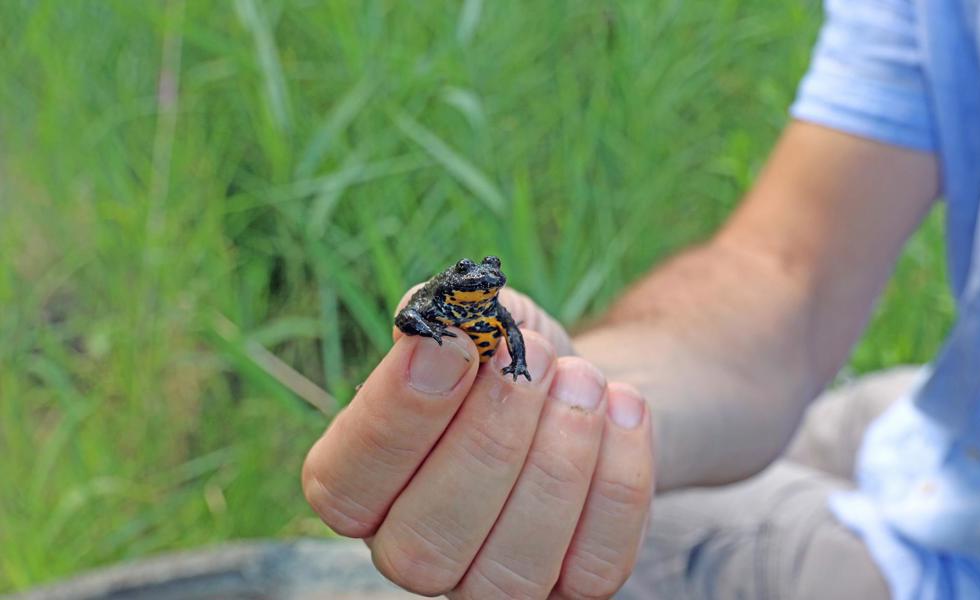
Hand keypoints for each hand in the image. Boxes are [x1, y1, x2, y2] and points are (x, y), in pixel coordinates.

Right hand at [302, 288, 653, 598]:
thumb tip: (432, 326)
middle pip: (423, 545)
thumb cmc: (507, 354)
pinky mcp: (569, 591)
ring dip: (558, 463)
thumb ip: (445, 316)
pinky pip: (595, 568)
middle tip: (533, 358)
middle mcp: (409, 550)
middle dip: (489, 441)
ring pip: (510, 574)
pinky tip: (621, 408)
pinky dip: (620, 481)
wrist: (579, 384)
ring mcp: (489, 582)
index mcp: (358, 486)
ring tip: (584, 377)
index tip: (455, 345)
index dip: (397, 418)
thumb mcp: (474, 320)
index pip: (344, 485)